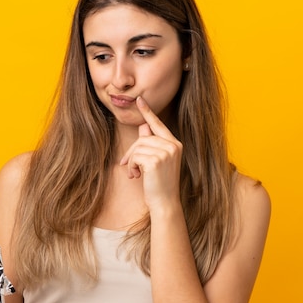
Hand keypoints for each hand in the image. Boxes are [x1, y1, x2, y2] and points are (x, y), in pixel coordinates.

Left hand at [119, 96, 182, 211]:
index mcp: (175, 144)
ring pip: (137, 147)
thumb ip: (150, 144)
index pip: (158, 125)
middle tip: (127, 166)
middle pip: (142, 138)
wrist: (164, 203)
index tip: (139, 100)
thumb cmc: (159, 183)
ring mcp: (166, 153)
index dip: (148, 112)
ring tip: (135, 174)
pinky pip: (135, 156)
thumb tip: (143, 127)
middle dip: (132, 152)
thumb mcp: (156, 162)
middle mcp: (173, 146)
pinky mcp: (156, 161)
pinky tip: (136, 176)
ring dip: (131, 162)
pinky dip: (131, 167)